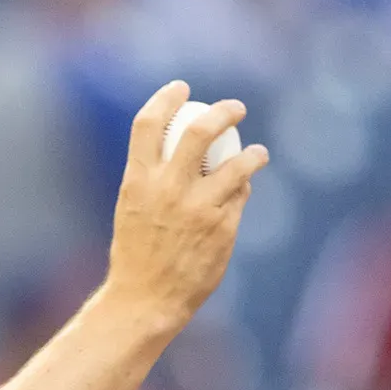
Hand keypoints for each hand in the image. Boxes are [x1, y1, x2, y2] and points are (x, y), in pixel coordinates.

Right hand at [105, 81, 267, 338]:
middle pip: (201, 130)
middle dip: (225, 111)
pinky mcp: (222, 227)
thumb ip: (154, 178)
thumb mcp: (132, 208)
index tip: (181, 88)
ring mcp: (198, 207)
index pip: (148, 123)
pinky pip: (240, 196)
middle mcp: (169, 189)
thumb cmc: (136, 254)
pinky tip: (240, 194)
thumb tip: (184, 149)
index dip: (166, 98)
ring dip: (253, 154)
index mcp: (138, 180)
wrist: (144, 300)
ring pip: (237, 164)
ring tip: (257, 154)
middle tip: (236, 108)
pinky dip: (241, 190)